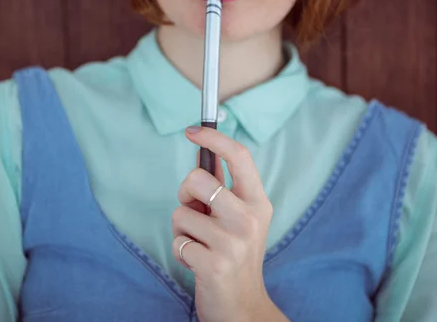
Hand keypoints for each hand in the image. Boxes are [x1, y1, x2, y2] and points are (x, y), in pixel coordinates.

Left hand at [172, 126, 288, 321]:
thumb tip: (201, 153)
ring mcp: (233, 242)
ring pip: (181, 213)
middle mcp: (250, 218)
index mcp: (258, 202)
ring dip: (183, 229)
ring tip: (201, 244)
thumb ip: (222, 187)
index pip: (240, 156)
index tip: (192, 131)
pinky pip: (177, 241)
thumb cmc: (236, 255)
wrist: (242, 305)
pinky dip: (181, 251)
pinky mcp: (214, 264)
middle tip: (195, 211)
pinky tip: (198, 262)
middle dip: (185, 193)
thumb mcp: (238, 218)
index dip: (213, 139)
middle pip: (197, 179)